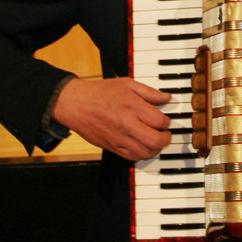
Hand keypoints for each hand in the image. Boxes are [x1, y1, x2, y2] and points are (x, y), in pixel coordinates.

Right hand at [52, 77, 172, 160]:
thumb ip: (149, 92)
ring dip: (154, 149)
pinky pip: (131, 157)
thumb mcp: (127, 84)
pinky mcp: (110, 146)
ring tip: (155, 141)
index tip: (165, 120)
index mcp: (133, 107)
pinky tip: (141, 146)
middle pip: (155, 140)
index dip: (167, 122)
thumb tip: (167, 98)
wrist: (74, 104)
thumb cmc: (99, 92)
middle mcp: (127, 124)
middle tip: (166, 135)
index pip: (160, 121)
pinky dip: (140, 154)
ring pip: (144, 152)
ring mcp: (118, 138)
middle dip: (165, 139)